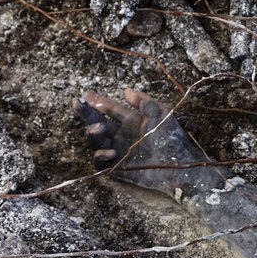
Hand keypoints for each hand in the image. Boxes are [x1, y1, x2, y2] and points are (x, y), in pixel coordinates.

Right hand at [73, 88, 205, 193]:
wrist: (179, 165)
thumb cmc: (172, 138)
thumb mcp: (161, 115)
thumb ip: (145, 102)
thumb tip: (126, 90)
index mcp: (131, 121)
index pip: (111, 109)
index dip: (98, 101)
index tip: (85, 94)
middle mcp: (121, 134)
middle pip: (98, 122)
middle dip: (87, 114)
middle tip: (77, 104)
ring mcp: (118, 150)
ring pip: (97, 140)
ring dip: (94, 132)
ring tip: (99, 126)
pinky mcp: (117, 167)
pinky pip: (101, 161)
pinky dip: (102, 155)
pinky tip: (111, 151)